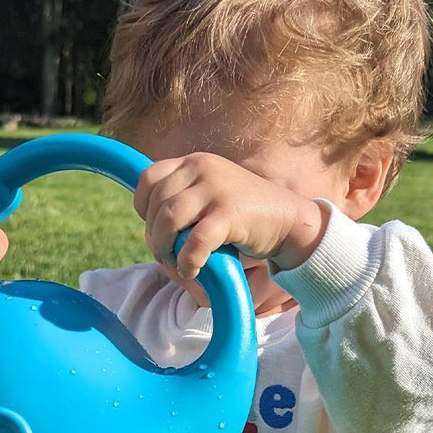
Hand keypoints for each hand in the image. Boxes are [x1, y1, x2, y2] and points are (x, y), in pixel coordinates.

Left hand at [133, 153, 326, 278]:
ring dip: (165, 248)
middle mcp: (202, 167)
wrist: (289, 220)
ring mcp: (217, 188)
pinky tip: (193, 271)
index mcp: (194, 161)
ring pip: (169, 220)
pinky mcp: (230, 212)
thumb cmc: (245, 214)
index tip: (155, 228)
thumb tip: (149, 232)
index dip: (143, 208)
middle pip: (156, 204)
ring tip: (176, 262)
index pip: (148, 178)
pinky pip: (194, 241)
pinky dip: (188, 261)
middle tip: (166, 255)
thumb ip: (183, 201)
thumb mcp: (210, 195)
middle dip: (154, 236)